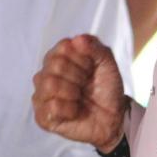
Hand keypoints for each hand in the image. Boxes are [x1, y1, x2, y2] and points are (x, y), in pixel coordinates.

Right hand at [31, 34, 126, 154]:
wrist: (114, 118)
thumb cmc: (106, 89)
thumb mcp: (107, 64)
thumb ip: (95, 47)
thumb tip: (78, 39)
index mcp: (58, 58)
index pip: (63, 47)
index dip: (82, 58)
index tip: (91, 69)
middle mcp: (46, 74)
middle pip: (55, 65)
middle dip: (78, 76)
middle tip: (86, 85)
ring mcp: (42, 95)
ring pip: (50, 84)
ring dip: (72, 92)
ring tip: (79, 98)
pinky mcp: (42, 116)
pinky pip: (51, 106)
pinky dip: (70, 110)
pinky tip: (75, 112)